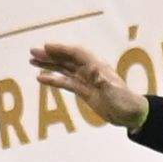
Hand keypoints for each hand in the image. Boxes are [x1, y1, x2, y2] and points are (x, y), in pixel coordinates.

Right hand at [31, 39, 145, 124]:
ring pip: (64, 68)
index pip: (76, 53)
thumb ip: (103, 81)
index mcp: (97, 66)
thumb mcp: (114, 91)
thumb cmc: (125, 101)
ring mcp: (86, 79)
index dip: (62, 49)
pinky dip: (53, 79)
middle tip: (33, 51)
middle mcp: (90, 70)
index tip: (46, 46)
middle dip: (50, 54)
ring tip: (32, 60)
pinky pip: (66, 82)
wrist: (130, 115)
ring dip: (49, 64)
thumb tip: (94, 71)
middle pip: (67, 58)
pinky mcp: (83, 90)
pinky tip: (41, 78)